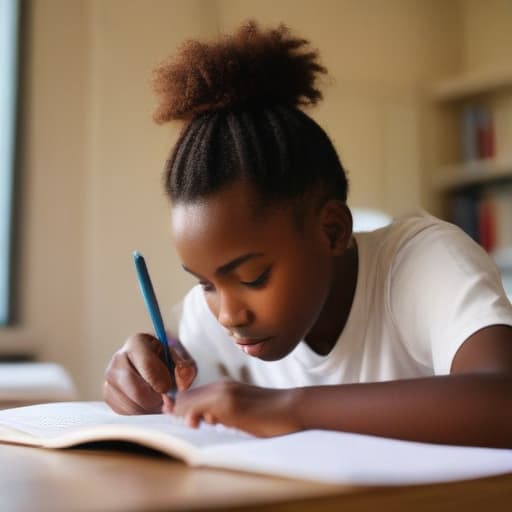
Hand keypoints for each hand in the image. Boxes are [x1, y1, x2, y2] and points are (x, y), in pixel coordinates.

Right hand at [103, 333, 196, 413]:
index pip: (147, 365)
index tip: (169, 387)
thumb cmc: (169, 360)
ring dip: (150, 408)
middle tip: (166, 398)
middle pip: (137, 391)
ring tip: (159, 398)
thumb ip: (185, 368)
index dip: (162, 381)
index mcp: (137, 343)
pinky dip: (142, 413)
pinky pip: (127, 414)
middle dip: (156, 399)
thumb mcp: (182, 358)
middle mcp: (118, 359)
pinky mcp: (108, 396)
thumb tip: (182, 383)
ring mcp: (110, 379)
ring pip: (132, 406)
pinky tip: (148, 402)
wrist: (156, 365)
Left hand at [166, 380, 301, 436]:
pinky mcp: (229, 405)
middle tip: (181, 425)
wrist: (294, 408)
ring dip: (182, 415)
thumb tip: (200, 420)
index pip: (190, 396)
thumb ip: (221, 414)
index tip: (178, 421)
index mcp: (223, 388)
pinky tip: (198, 425)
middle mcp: (220, 387)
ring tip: (191, 426)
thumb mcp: (241, 414)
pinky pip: (197, 409)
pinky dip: (191, 417)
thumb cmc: (271, 416)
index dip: (179, 409)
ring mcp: (224, 394)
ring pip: (187, 402)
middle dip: (176, 413)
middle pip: (184, 399)